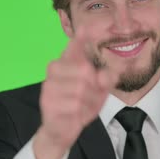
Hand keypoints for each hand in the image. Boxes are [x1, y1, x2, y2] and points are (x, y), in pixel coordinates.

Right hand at [33, 26, 118, 158]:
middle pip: (85, 70)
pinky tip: (76, 116)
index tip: (86, 27)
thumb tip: (111, 73)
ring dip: (88, 102)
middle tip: (92, 97)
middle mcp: (54, 70)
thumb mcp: (97, 93)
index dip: (80, 38)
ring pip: (80, 89)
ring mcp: (49, 86)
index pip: (74, 47)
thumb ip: (106, 81)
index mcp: (66, 63)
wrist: (60, 131)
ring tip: (83, 108)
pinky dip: (80, 113)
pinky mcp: (47, 102)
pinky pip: (74, 105)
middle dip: (95, 87)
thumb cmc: (78, 106)